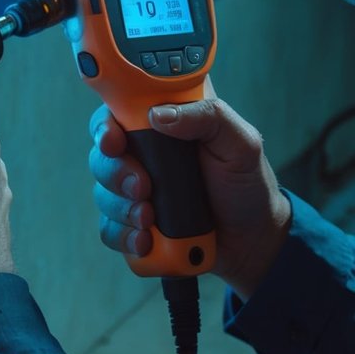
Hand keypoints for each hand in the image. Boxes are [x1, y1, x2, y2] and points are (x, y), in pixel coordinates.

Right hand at [88, 83, 289, 295]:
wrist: (252, 239)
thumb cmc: (246, 183)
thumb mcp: (241, 143)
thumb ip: (209, 116)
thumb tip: (160, 115)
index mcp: (165, 124)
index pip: (118, 112)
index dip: (106, 125)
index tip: (113, 141)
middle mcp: (144, 154)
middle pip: (102, 154)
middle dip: (115, 172)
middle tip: (142, 187)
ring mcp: (136, 190)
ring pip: (103, 194)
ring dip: (121, 208)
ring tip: (150, 220)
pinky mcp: (135, 224)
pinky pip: (111, 229)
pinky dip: (124, 236)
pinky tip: (146, 241)